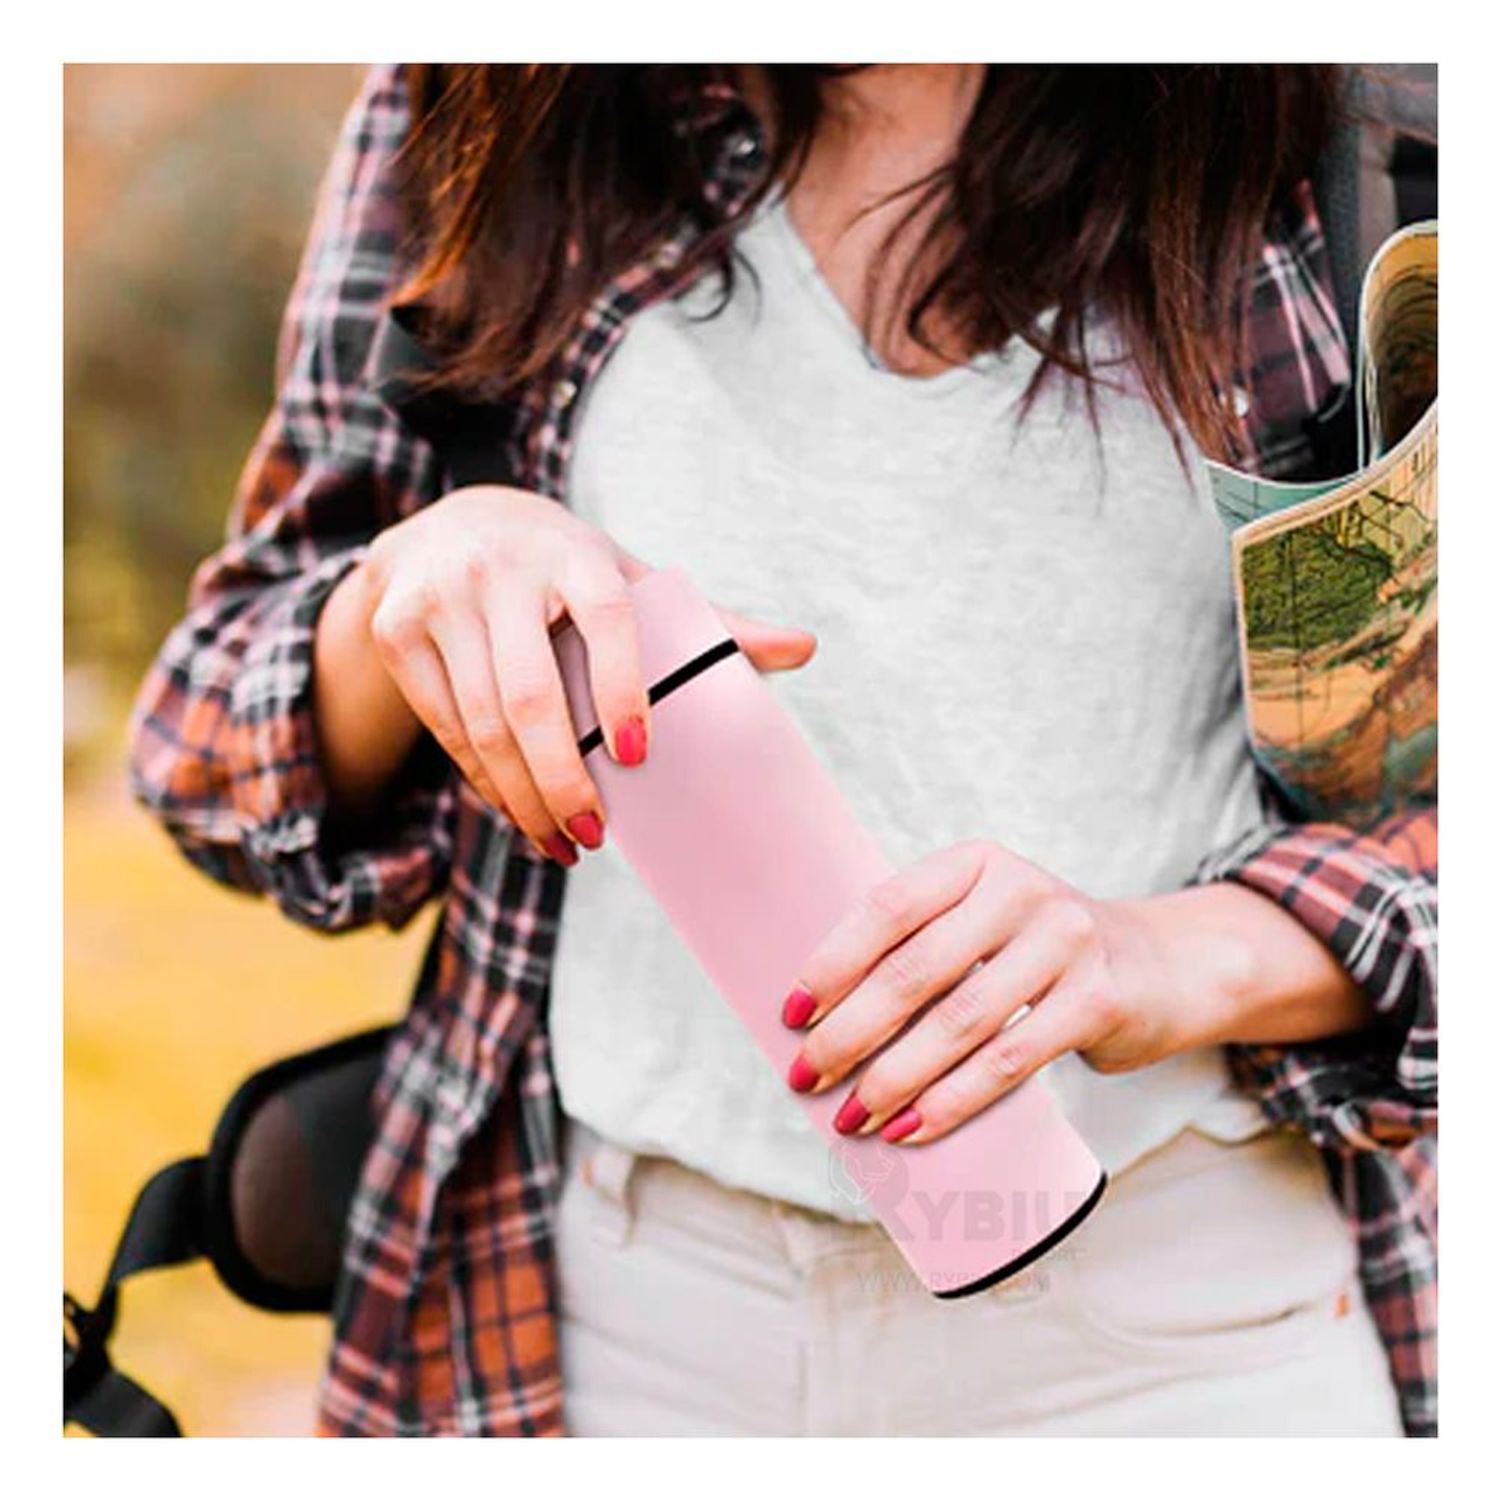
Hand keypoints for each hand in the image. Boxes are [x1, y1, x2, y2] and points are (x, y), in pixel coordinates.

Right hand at [319, 485, 815, 861]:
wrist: (444, 523)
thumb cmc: (559, 565)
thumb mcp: (623, 575)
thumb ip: (707, 618)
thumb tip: (804, 649)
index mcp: (575, 552)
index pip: (606, 620)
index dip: (621, 688)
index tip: (637, 756)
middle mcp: (500, 569)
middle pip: (529, 696)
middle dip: (562, 779)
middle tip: (597, 836)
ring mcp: (440, 599)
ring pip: (481, 722)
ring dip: (522, 796)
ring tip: (561, 843)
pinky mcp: (398, 633)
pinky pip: (444, 726)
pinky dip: (483, 780)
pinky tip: (516, 815)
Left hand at [779, 839, 1370, 1144]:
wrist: (1163, 965)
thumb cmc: (1037, 952)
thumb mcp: (984, 921)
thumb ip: (920, 948)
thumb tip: (817, 1019)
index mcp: (976, 864)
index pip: (888, 908)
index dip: (833, 962)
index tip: (791, 1014)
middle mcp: (1022, 890)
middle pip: (915, 971)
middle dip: (850, 1034)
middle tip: (807, 1079)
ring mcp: (1066, 942)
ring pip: (958, 1024)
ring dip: (894, 1079)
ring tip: (851, 1117)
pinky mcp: (1097, 1000)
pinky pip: (1008, 1061)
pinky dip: (951, 1101)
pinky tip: (911, 1127)